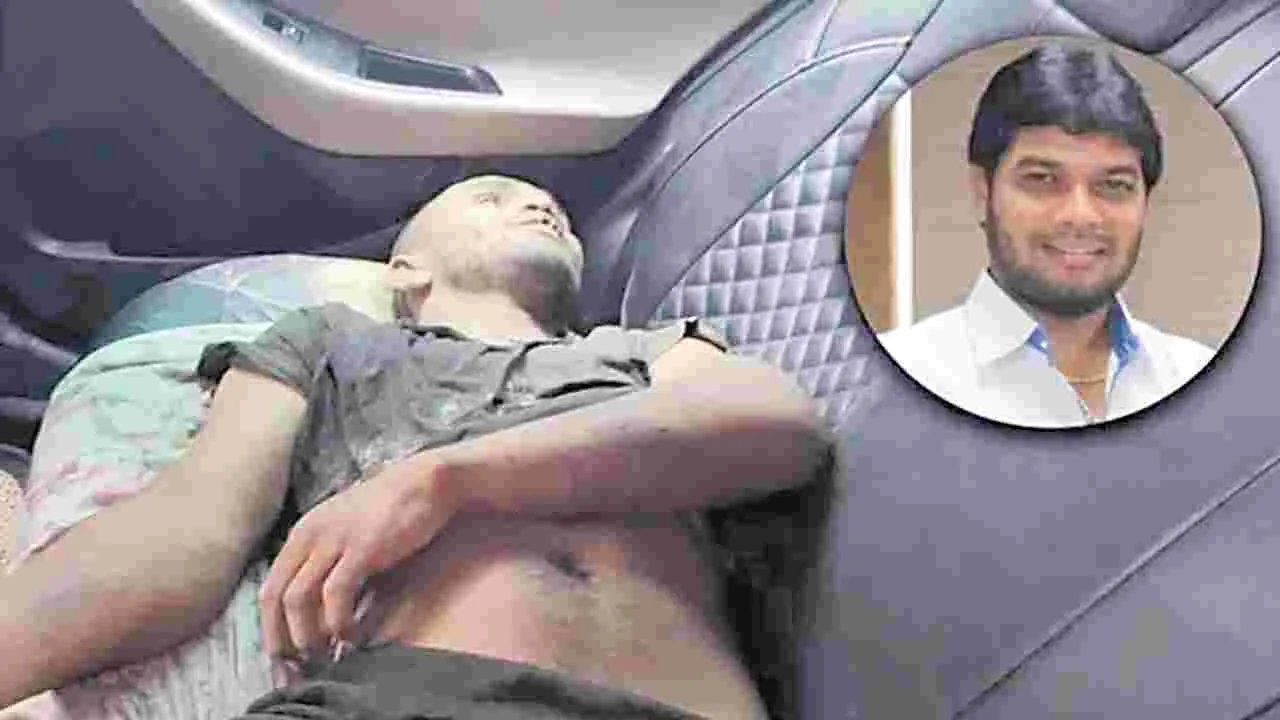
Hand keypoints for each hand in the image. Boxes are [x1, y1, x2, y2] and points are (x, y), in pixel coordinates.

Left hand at [258, 456, 457, 672]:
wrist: (426, 482)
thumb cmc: (393, 511)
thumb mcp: (348, 533)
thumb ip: (331, 565)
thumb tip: (323, 615)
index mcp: (303, 534)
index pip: (270, 588)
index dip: (271, 628)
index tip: (284, 657)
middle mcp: (309, 535)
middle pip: (275, 596)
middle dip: (281, 638)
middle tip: (297, 666)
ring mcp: (334, 541)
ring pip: (298, 598)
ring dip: (307, 635)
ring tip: (323, 654)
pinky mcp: (361, 548)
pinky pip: (336, 594)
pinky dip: (338, 621)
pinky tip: (351, 635)